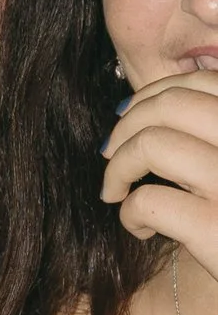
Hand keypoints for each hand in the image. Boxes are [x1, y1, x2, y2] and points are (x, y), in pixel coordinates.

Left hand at [101, 68, 217, 278]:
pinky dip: (130, 215)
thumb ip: (209, 135)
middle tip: (108, 155)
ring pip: (152, 145)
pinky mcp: (217, 229)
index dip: (153, 95)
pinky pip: (147, 202)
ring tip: (115, 193)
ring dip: (118, 169)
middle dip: (125, 127)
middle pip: (171, 106)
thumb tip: (136, 109)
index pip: (202, 83)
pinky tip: (143, 230)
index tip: (126, 117)